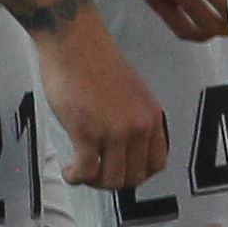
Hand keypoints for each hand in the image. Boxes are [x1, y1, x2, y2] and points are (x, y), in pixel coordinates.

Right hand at [38, 14, 167, 196]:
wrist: (75, 44)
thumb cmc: (96, 64)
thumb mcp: (131, 94)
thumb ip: (133, 119)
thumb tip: (124, 147)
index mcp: (152, 116)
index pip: (157, 162)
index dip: (138, 174)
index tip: (121, 171)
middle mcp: (139, 126)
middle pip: (135, 176)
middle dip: (114, 181)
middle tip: (96, 174)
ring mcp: (115, 131)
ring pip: (113, 179)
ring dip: (94, 182)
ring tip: (81, 173)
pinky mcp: (87, 133)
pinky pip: (87, 171)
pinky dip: (77, 177)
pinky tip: (70, 171)